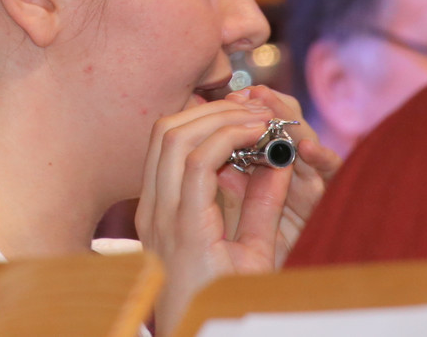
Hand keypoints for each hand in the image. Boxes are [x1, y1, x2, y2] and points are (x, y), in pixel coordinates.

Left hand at [136, 86, 340, 335]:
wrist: (185, 327)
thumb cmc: (225, 302)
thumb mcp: (256, 261)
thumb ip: (265, 208)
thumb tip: (279, 160)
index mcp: (186, 230)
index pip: (197, 159)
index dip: (231, 132)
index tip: (263, 126)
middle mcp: (157, 214)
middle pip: (171, 137)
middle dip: (216, 113)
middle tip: (254, 111)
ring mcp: (147, 208)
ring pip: (159, 138)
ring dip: (199, 117)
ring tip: (239, 115)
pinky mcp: (147, 206)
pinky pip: (159, 153)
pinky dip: (188, 133)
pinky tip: (219, 134)